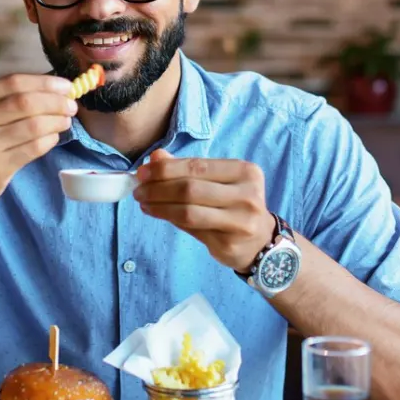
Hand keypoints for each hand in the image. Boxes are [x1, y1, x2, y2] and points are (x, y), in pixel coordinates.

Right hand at [0, 74, 76, 216]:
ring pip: (33, 125)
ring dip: (56, 121)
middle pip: (25, 102)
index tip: (65, 86)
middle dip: (55, 102)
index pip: (12, 83)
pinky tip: (53, 137)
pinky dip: (49, 140)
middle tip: (71, 105)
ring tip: (65, 121)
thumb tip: (52, 88)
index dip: (44, 82)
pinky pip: (33, 148)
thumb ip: (2, 100)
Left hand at [134, 149, 274, 272]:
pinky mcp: (229, 243)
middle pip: (191, 189)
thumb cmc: (235, 206)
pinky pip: (191, 229)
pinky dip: (169, 219)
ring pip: (188, 211)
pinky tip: (157, 213)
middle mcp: (247, 195)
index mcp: (245, 172)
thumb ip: (188, 169)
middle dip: (158, 188)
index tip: (142, 172)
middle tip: (139, 190)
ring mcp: (240, 221)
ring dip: (159, 206)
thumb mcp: (218, 182)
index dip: (166, 169)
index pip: (197, 166)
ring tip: (144, 203)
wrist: (260, 242)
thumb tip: (156, 157)